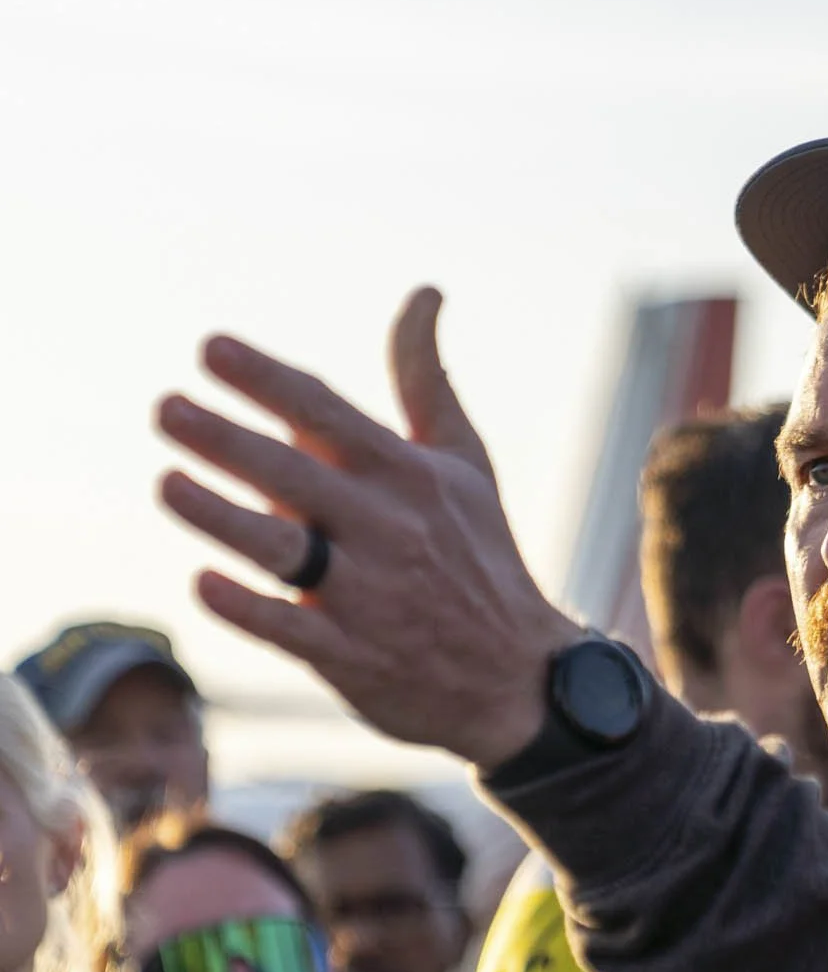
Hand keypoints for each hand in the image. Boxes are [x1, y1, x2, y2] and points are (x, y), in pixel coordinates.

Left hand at [156, 288, 580, 768]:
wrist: (518, 678)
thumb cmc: (480, 554)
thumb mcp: (464, 463)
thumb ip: (427, 380)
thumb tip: (424, 293)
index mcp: (412, 477)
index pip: (330, 414)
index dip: (268, 380)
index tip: (212, 349)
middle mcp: (390, 530)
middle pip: (295, 475)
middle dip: (226, 440)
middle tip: (165, 408)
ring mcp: (370, 597)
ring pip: (282, 549)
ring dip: (220, 516)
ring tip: (166, 482)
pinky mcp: (351, 659)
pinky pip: (288, 629)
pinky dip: (246, 605)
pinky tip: (204, 579)